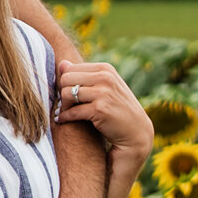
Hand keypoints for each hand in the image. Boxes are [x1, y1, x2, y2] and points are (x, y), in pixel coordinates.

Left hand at [55, 58, 152, 197]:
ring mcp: (103, 93)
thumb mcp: (104, 88)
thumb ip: (84, 76)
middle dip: (62, 93)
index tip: (68, 96)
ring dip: (62, 105)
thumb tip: (62, 63)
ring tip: (65, 112)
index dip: (65, 83)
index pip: (70, 69)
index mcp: (105, 69)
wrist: (136, 133)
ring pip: (66, 93)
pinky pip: (72, 111)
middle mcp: (105, 78)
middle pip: (66, 79)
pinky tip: (63, 121)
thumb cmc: (117, 110)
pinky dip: (64, 117)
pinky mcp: (99, 110)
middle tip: (64, 105)